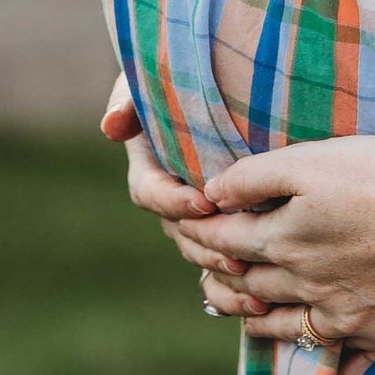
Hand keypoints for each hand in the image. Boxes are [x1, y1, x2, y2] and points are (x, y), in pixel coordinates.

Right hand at [101, 78, 233, 309]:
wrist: (236, 76)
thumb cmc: (185, 72)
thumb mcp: (154, 76)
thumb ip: (131, 96)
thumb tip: (110, 127)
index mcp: (151, 165)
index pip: (150, 192)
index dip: (173, 201)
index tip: (203, 202)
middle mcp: (172, 196)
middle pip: (179, 234)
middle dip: (205, 247)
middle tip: (236, 255)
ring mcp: (200, 218)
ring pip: (202, 255)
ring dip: (223, 272)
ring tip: (253, 280)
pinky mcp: (230, 229)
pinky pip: (225, 270)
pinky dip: (239, 291)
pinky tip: (263, 303)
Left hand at [192, 134, 374, 355]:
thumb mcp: (316, 161)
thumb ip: (258, 177)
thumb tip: (210, 193)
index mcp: (282, 237)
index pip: (221, 240)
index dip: (197, 231)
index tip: (181, 224)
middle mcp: (301, 284)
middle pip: (244, 283)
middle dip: (215, 271)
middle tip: (199, 264)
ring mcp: (338, 313)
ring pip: (276, 319)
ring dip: (248, 309)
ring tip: (233, 303)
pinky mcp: (374, 330)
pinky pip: (324, 344)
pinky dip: (300, 338)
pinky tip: (297, 333)